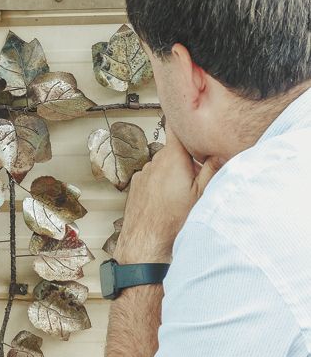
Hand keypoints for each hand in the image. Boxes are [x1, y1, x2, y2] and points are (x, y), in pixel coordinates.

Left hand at [113, 127, 223, 263]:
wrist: (145, 244)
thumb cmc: (173, 221)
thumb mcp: (202, 194)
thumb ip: (213, 168)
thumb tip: (220, 149)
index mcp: (172, 158)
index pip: (177, 127)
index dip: (184, 119)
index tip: (192, 113)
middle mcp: (154, 161)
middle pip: (176, 151)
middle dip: (186, 159)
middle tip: (198, 177)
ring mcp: (143, 173)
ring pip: (164, 166)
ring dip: (173, 174)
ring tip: (180, 195)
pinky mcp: (136, 186)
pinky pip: (153, 178)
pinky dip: (161, 184)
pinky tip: (167, 201)